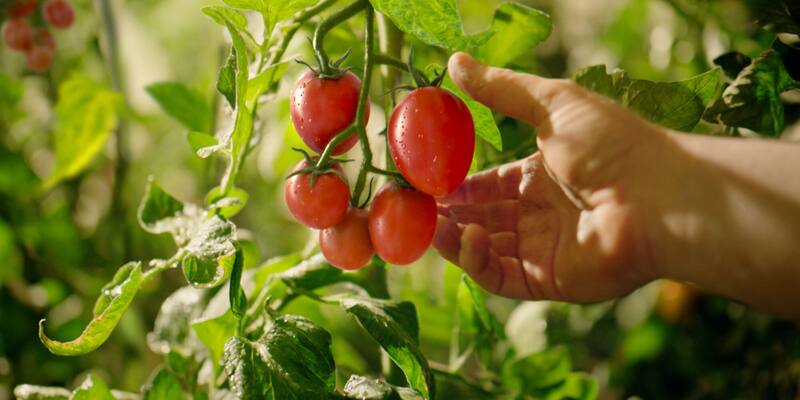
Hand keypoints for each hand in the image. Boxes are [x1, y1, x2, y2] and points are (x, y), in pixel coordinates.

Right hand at [435, 53, 679, 302]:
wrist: (660, 196)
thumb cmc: (612, 145)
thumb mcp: (552, 104)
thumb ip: (500, 89)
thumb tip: (455, 61)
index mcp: (541, 175)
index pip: (488, 184)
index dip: (456, 185)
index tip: (423, 180)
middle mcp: (540, 214)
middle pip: (480, 218)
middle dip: (446, 214)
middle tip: (411, 207)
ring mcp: (543, 249)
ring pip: (483, 249)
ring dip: (453, 237)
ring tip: (428, 223)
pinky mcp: (547, 279)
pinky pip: (499, 275)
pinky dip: (476, 260)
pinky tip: (467, 238)